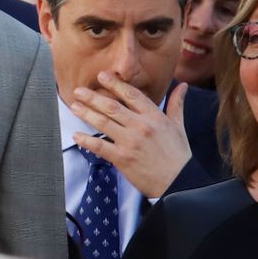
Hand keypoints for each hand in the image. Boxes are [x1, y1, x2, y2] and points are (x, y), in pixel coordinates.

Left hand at [70, 79, 192, 198]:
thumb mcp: (178, 127)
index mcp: (154, 116)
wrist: (179, 182)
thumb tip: (183, 86)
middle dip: (93, 97)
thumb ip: (176, 104)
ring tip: (74, 106)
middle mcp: (141, 126)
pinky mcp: (122, 158)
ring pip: (103, 123)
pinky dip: (86, 140)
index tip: (102, 76)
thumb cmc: (178, 155)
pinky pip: (100, 146)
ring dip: (86, 113)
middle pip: (112, 107)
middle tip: (78, 90)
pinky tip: (76, 135)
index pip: (132, 95)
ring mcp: (130, 142)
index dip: (115, 84)